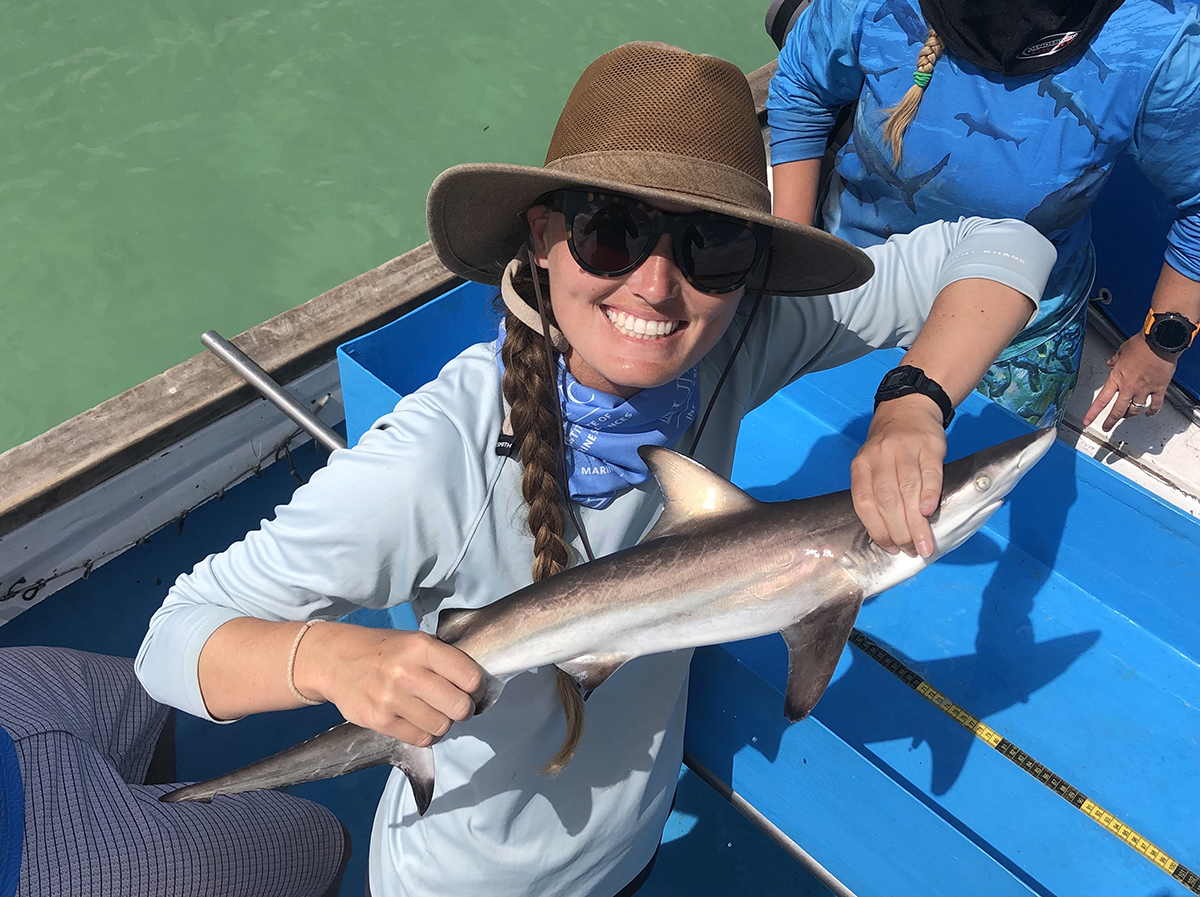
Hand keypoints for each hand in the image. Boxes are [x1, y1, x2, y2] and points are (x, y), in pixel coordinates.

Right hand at [294, 623, 483, 746]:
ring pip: (442, 726)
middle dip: (464, 709)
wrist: (336, 661)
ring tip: (435, 713)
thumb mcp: (415, 641)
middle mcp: (407, 672)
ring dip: (444, 723)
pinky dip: (427, 734)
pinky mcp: (379, 721)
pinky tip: (420, 722)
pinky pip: (421, 739)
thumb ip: (443, 660)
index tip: (473, 690)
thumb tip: (475, 686)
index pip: (470, 677)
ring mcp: (391, 699)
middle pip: (459, 706)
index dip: (478, 688)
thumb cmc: (384, 650)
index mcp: (421, 647)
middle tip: (456, 705)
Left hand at [851, 395, 946, 557]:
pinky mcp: (928, 445)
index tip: (890, 549)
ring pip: (908, 490)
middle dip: (899, 531)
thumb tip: (889, 534)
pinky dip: (929, 494)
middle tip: (912, 551)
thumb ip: (876, 492)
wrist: (908, 407)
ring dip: (916, 522)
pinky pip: (929, 473)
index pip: (864, 502)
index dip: (877, 529)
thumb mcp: (873, 464)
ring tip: (924, 544)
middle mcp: (879, 457)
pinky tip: (929, 512)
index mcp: (861, 465)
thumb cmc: (889, 447)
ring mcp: (904, 449)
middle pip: (887, 500)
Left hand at [1081, 334, 1178, 430]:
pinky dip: (1152, 411)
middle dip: (1110, 421)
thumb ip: (1115, 359)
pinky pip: (1155, 405)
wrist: (1160, 342)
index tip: (1087, 421)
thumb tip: (1111, 362)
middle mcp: (1129, 387)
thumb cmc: (1141, 344)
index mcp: (1117, 378)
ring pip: (1135, 410)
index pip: (1101, 400)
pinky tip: (1149, 413)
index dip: (1093, 413)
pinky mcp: (1159, 389)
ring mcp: (1144, 390)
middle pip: (1117, 411)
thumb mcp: (1122, 350)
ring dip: (1130, 415)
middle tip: (1106, 427)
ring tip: (1128, 416)